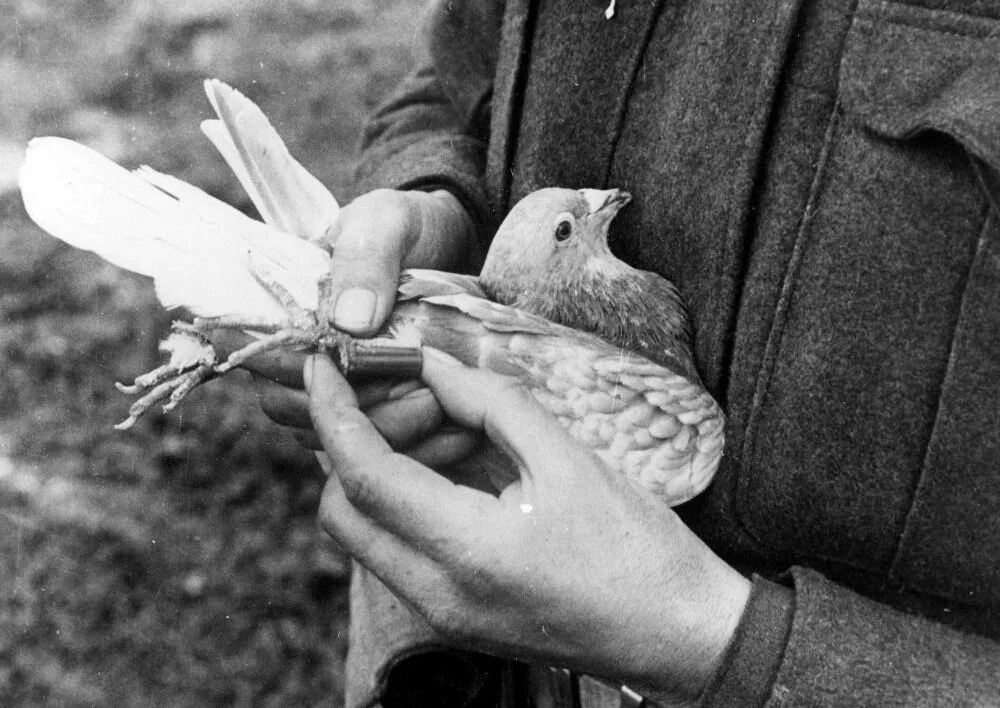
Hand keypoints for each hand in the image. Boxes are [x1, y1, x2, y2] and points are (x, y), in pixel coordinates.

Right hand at [218, 188, 479, 464]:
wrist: (451, 239)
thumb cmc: (406, 225)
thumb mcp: (386, 223)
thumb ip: (366, 261)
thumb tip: (349, 322)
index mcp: (291, 318)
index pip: (270, 370)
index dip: (308, 383)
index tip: (367, 372)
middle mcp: (307, 363)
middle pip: (306, 418)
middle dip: (364, 414)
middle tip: (425, 395)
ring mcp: (343, 393)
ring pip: (344, 445)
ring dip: (394, 436)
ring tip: (445, 410)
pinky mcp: (381, 412)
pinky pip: (383, 451)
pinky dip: (417, 448)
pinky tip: (455, 434)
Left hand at [307, 349, 751, 701]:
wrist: (678, 635)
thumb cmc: (637, 548)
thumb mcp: (567, 457)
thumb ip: (489, 403)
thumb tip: (432, 365)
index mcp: (466, 550)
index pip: (363, 475)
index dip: (332, 413)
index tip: (322, 367)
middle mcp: (436, 595)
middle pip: (343, 510)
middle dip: (356, 443)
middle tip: (412, 399)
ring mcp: (441, 614)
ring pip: (365, 533)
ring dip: (386, 471)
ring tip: (453, 429)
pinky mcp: (454, 618)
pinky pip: (398, 552)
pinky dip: (407, 502)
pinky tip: (458, 466)